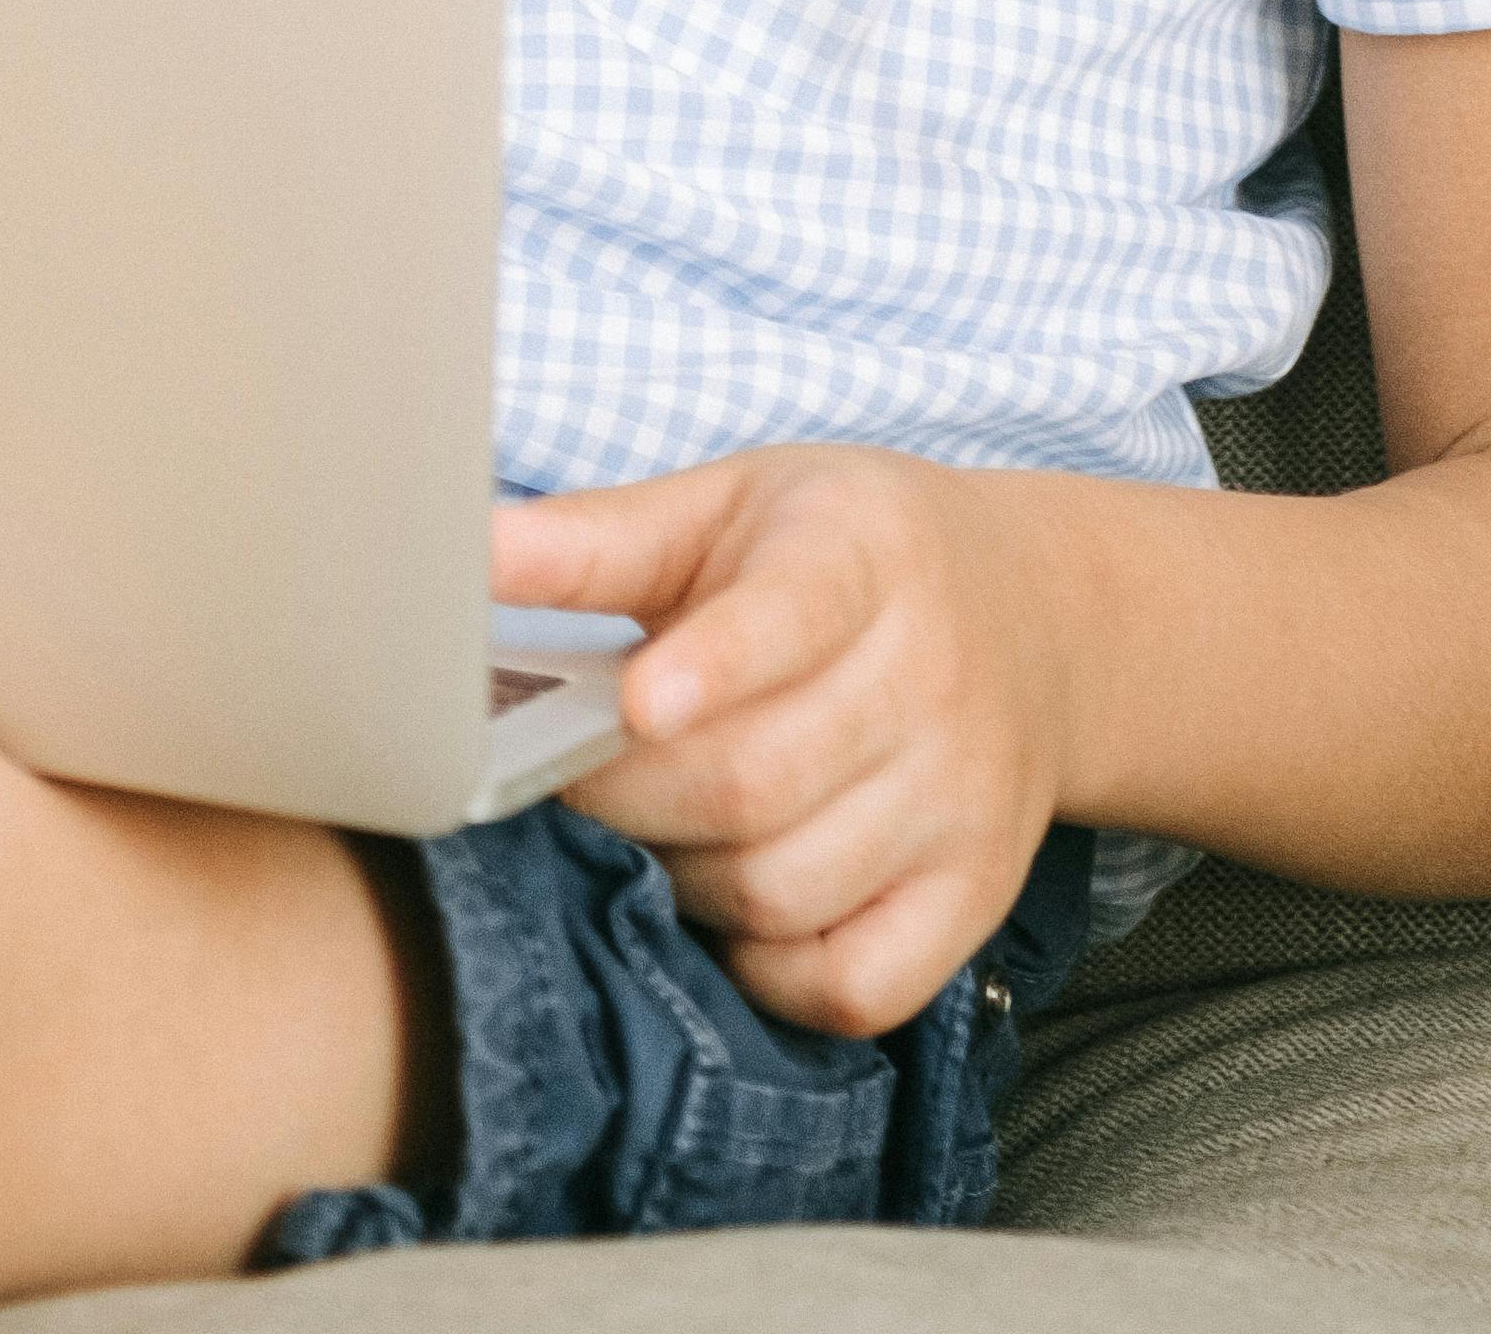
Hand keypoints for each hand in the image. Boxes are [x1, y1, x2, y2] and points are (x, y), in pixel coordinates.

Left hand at [496, 448, 1066, 1042]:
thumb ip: (600, 537)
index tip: (637, 701)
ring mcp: (961, 802)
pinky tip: (733, 906)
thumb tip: (467, 554)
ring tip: (658, 825)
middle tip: (576, 773)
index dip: (711, 665)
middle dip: (631, 793)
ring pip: (787, 890)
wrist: (1023, 617)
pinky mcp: (975, 899)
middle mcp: (930, 681)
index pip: (793, 616)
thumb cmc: (841, 556)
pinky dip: (770, 971)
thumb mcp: (732, 505)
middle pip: (757, 780)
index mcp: (863, 556)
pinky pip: (856, 986)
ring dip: (685, 878)